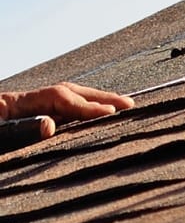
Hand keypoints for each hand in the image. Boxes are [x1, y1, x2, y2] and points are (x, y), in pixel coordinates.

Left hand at [0, 82, 134, 142]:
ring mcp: (27, 109)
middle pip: (70, 93)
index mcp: (16, 103)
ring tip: (122, 107)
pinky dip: (82, 111)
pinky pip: (61, 112)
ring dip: (95, 102)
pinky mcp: (27, 119)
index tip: (110, 113)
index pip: (61, 99)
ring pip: (68, 100)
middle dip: (101, 98)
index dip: (86, 106)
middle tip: (129, 104)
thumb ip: (20, 130)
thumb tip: (49, 126)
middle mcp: (26, 101)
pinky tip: (95, 116)